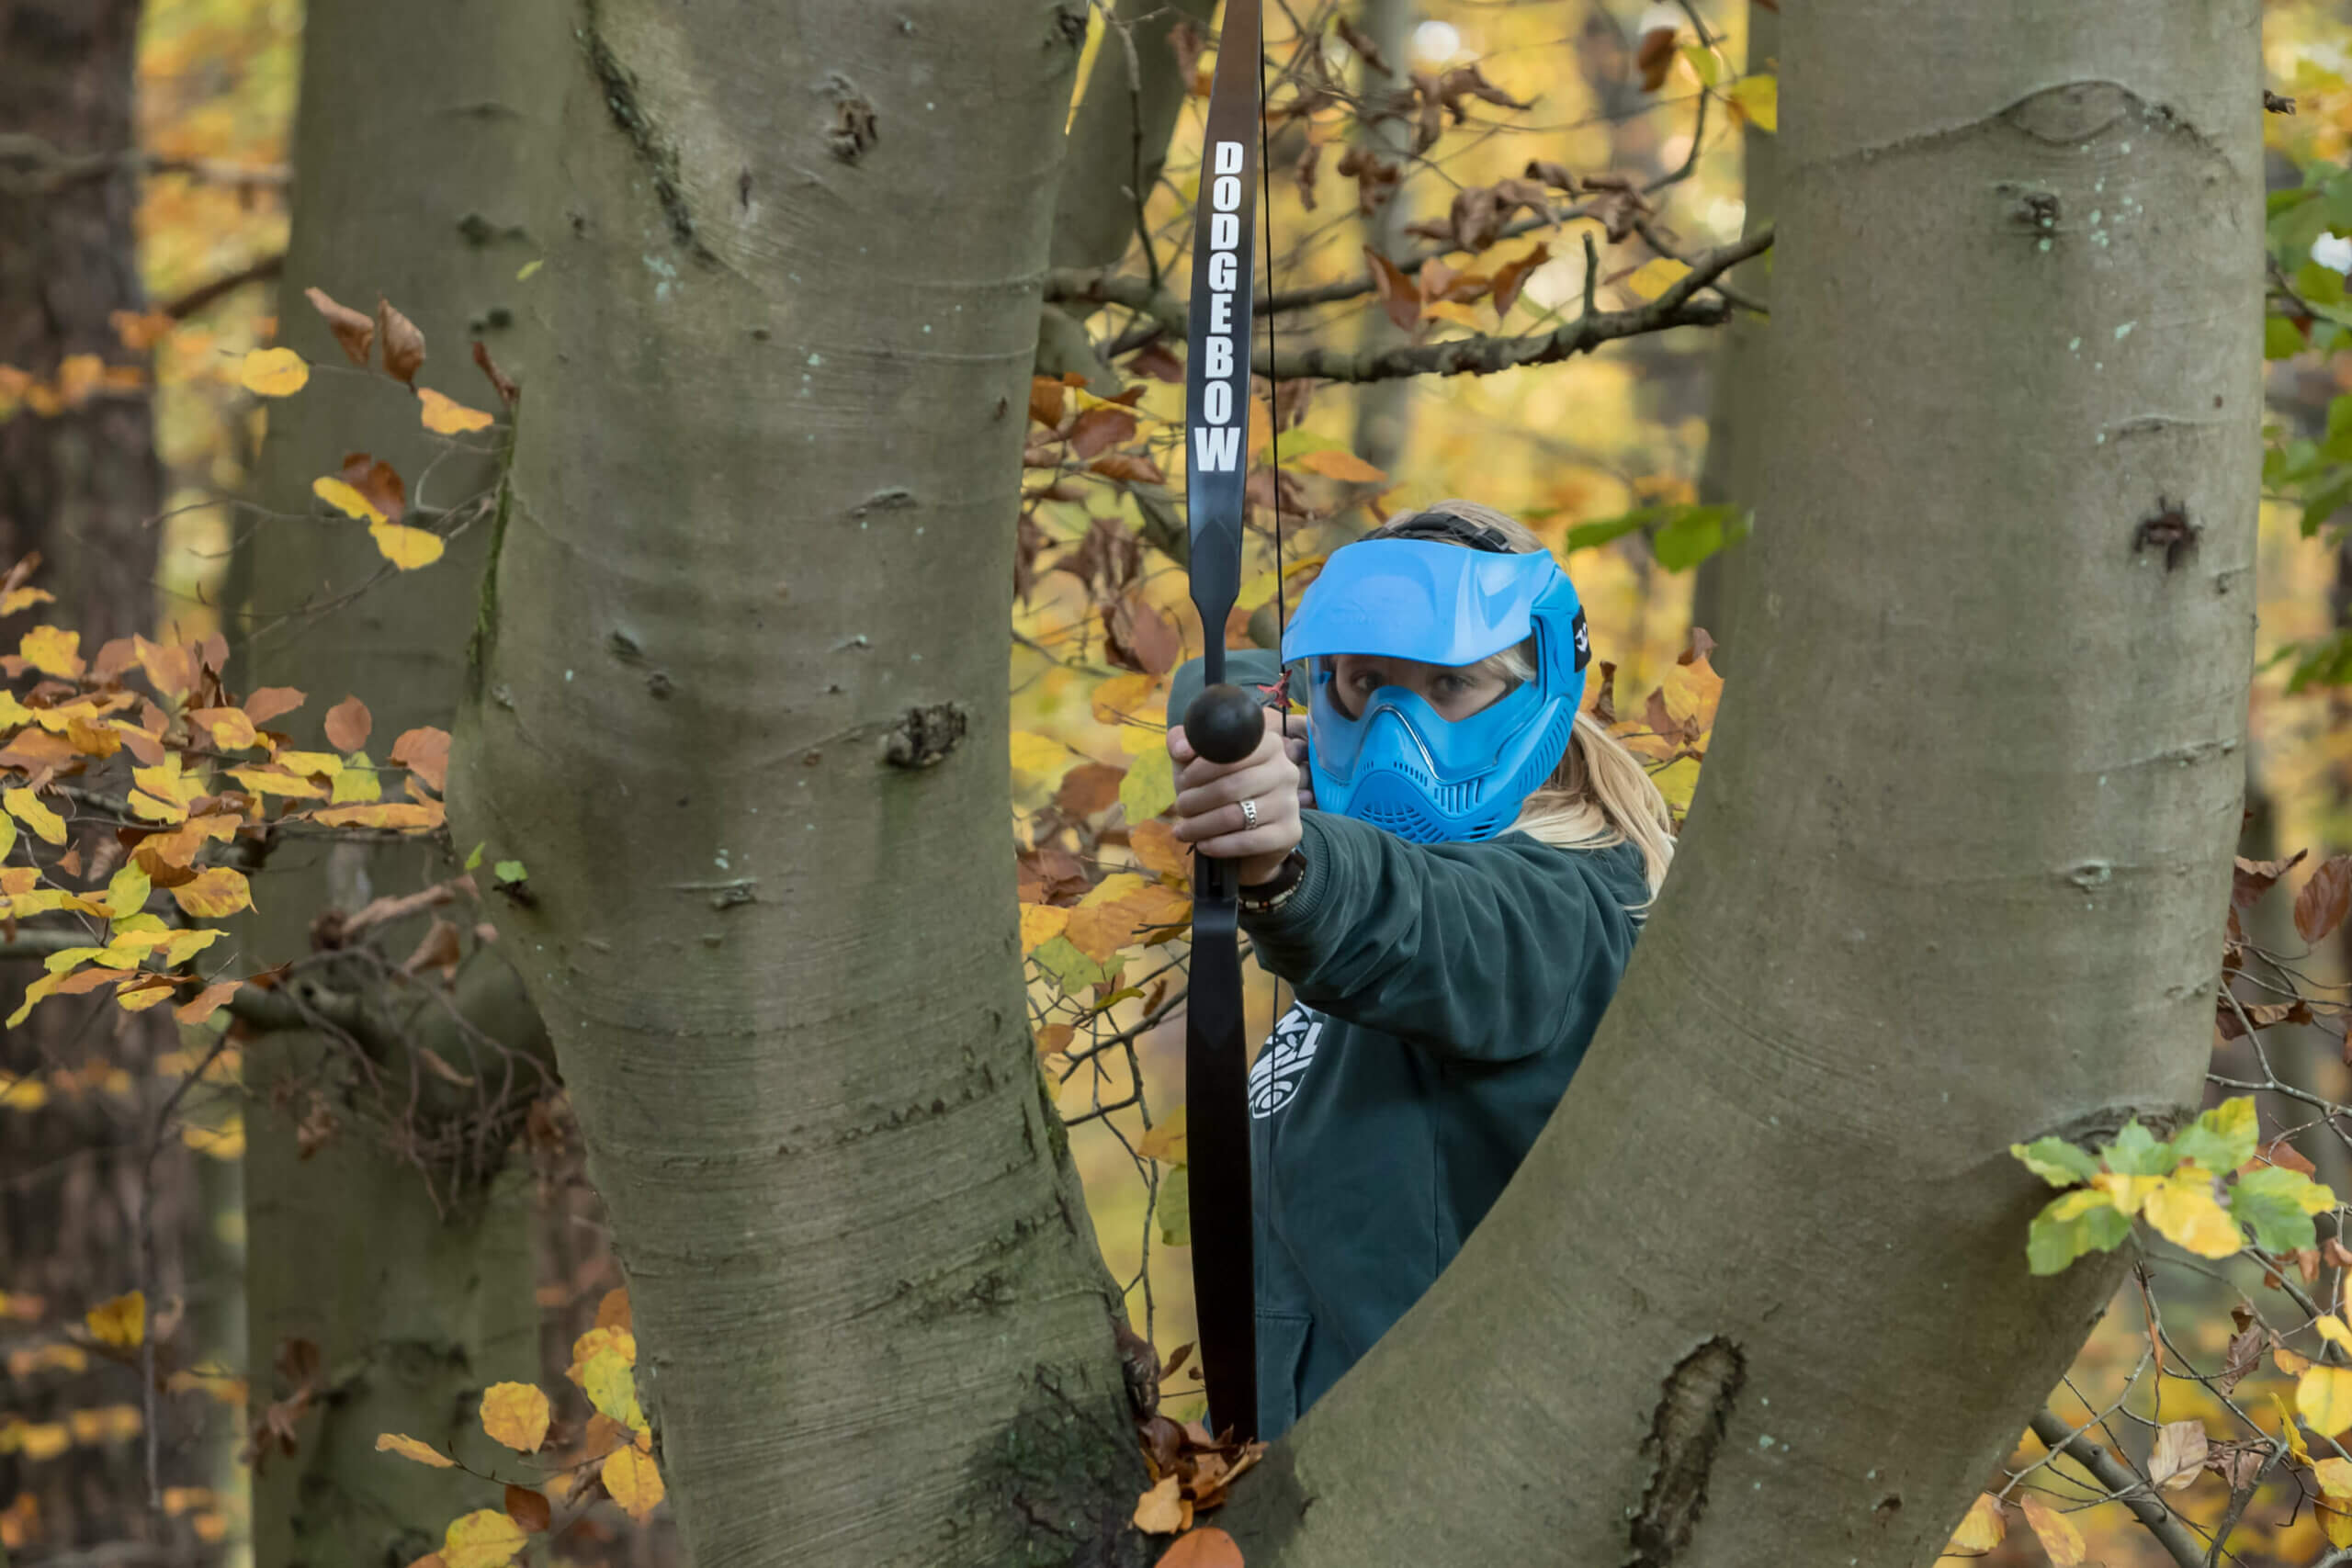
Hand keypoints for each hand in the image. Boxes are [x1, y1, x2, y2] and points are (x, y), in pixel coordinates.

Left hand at [1169, 716, 1304, 885]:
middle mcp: (1285, 770)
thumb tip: (1181, 749)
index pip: (1233, 751)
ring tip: (1183, 830)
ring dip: (1200, 825)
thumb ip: (1182, 744)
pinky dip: (1218, 845)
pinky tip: (1202, 845)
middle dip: (1196, 799)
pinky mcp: (1289, 833)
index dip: (1201, 768)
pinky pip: (1248, 841)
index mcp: (1268, 745)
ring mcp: (1290, 803)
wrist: (1246, 839)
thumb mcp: (1195, 765)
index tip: (1184, 780)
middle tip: (1181, 808)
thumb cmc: (1217, 793)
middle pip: (1231, 786)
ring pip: (1236, 815)